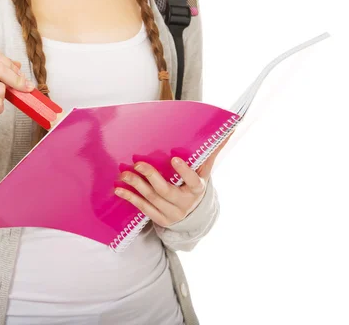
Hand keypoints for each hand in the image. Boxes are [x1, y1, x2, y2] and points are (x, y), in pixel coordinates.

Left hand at [114, 137, 229, 226]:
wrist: (193, 215)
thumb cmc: (195, 185)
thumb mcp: (204, 172)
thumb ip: (211, 152)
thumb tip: (229, 129)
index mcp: (197, 189)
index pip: (192, 180)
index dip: (184, 171)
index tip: (174, 159)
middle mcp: (185, 203)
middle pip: (165, 190)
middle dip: (150, 176)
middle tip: (137, 164)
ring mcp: (172, 213)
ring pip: (152, 199)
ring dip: (136, 185)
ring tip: (124, 173)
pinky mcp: (160, 219)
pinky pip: (143, 209)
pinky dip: (131, 198)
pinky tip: (120, 190)